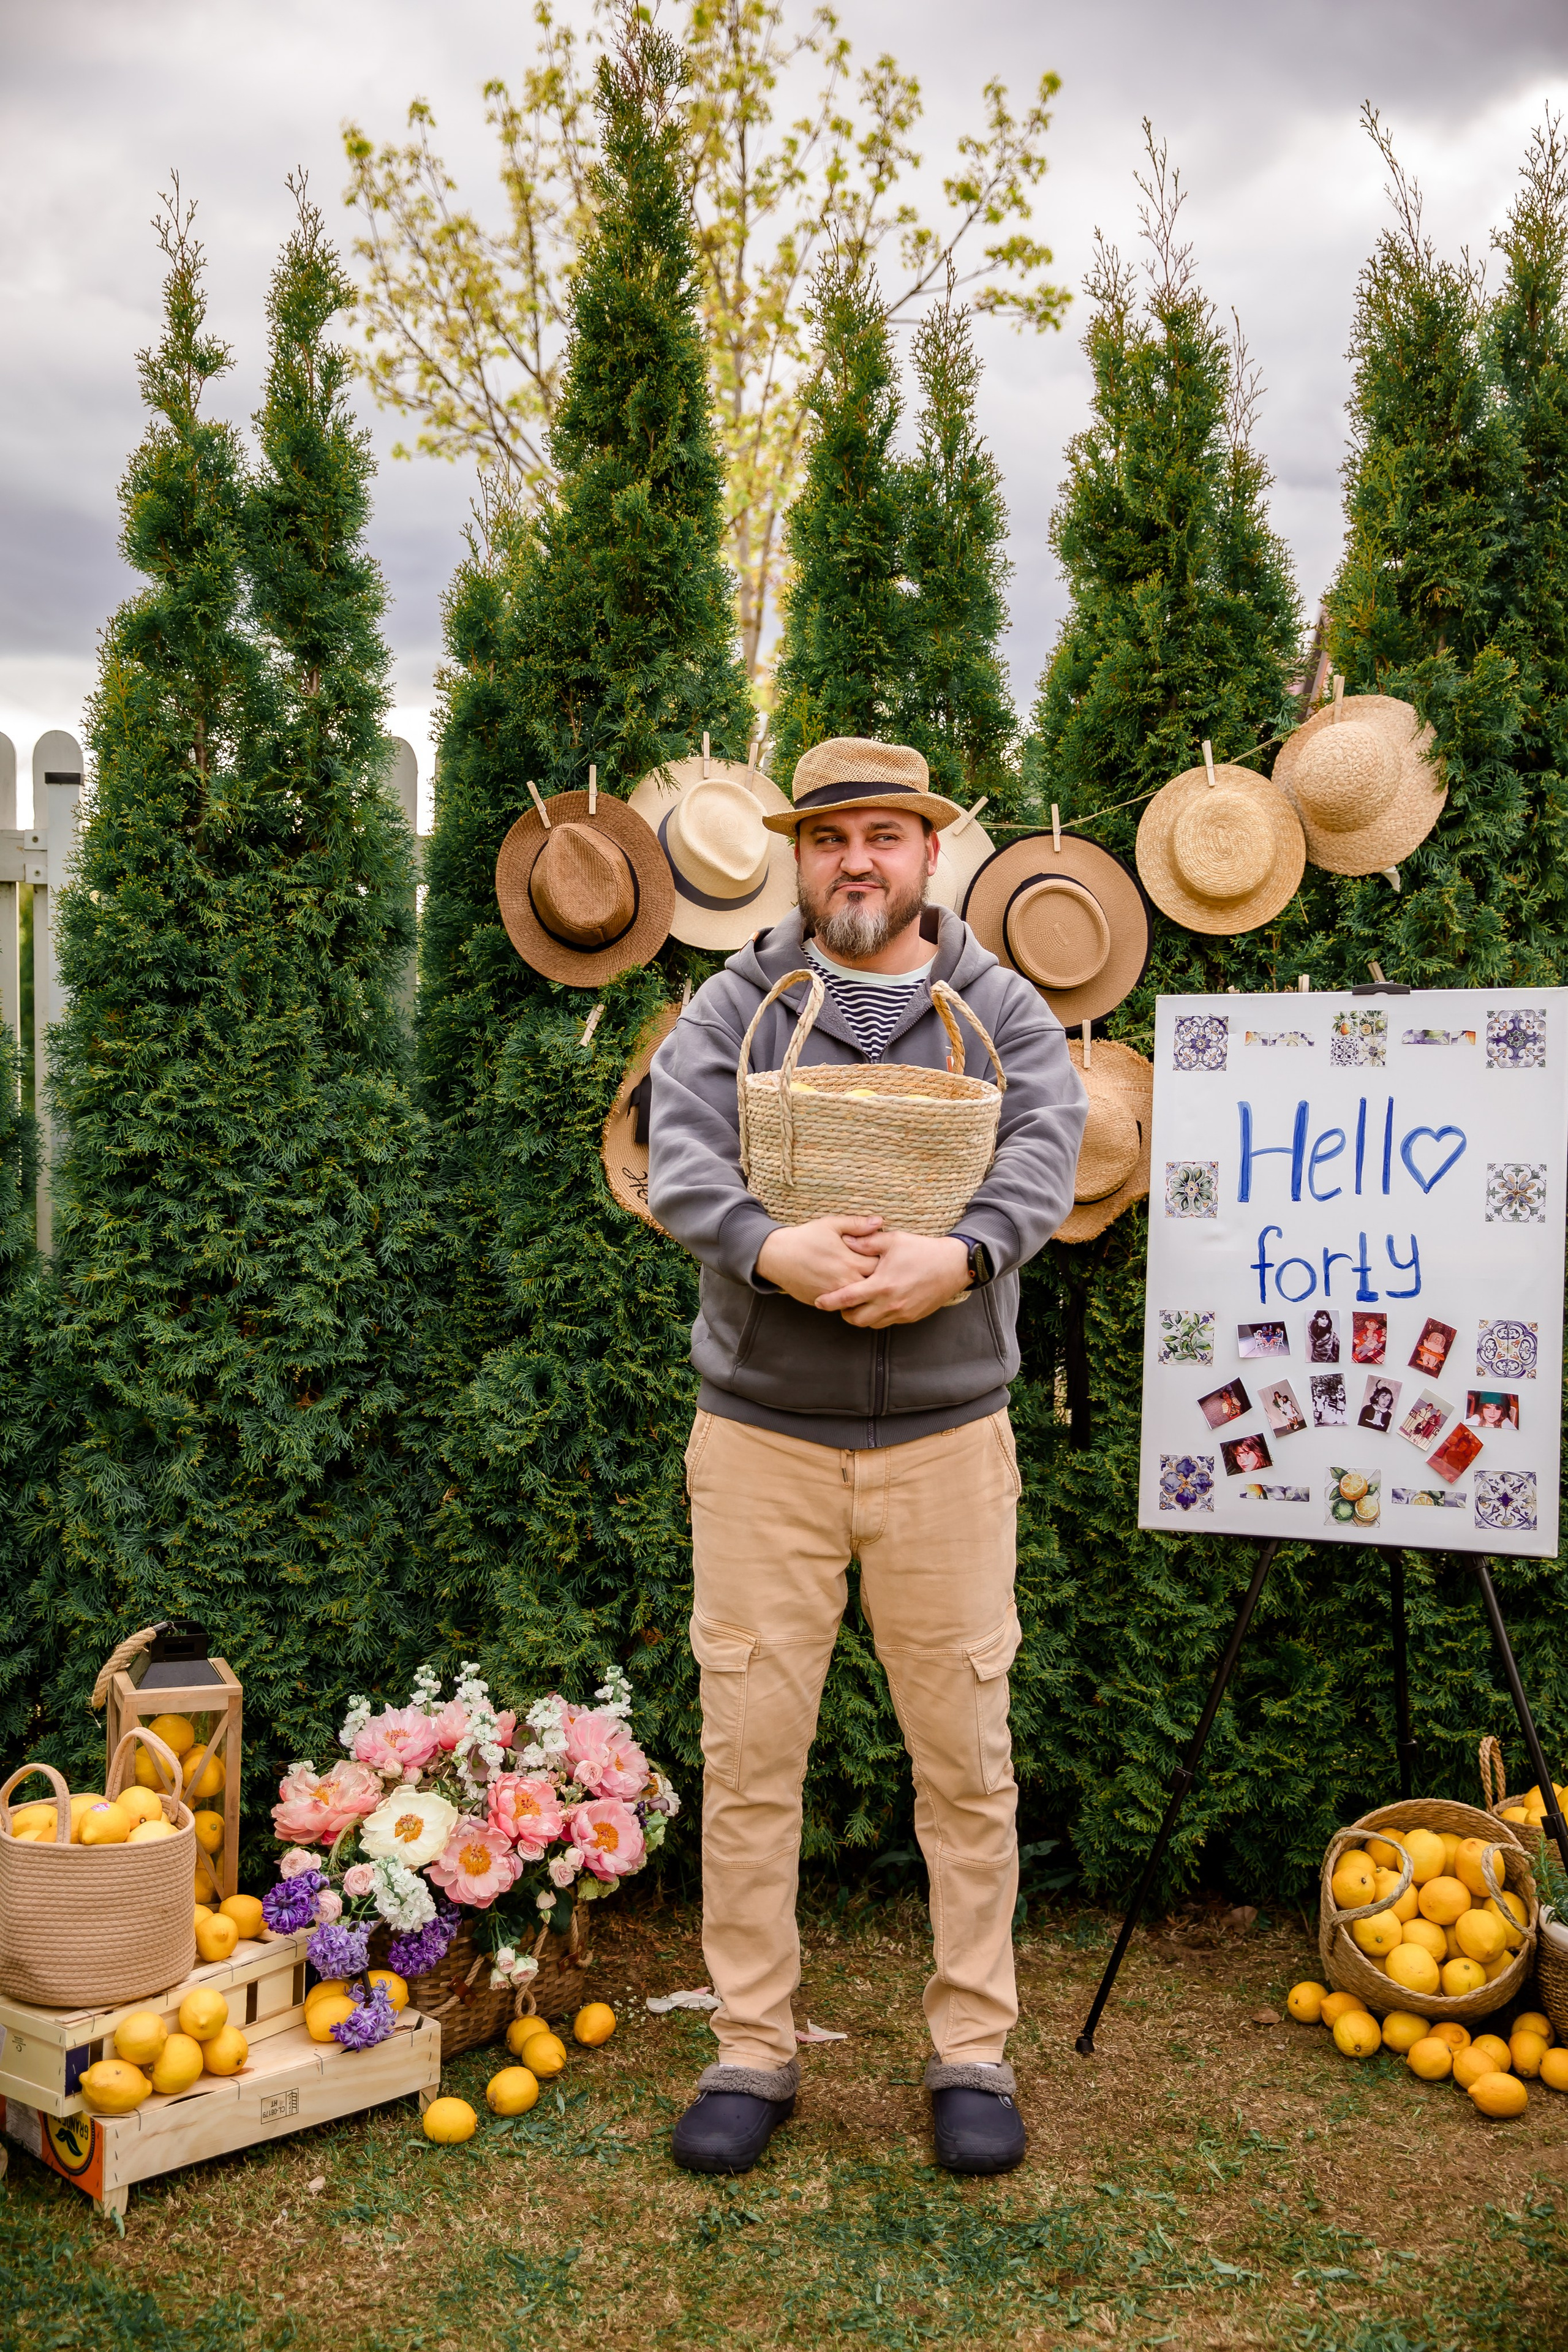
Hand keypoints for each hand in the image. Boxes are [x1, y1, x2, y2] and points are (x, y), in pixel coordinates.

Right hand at [755, 1215, 884, 1307]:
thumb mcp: (831, 1225)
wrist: (777, 1257)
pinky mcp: (826, 1303)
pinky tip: (855, 1291)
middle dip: (881, 1278)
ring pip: (862, 1298)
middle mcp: (845, 1281)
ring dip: (867, 1291)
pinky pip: (846, 1305)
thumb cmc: (805, 1238)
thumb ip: (857, 1224)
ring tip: (872, 1282)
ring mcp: (836, 1294)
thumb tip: (880, 1221)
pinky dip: (852, 1299)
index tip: (887, 1256)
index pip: (881, 1265)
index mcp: (850, 1261)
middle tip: (885, 1271)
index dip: (886, 1261)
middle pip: (875, 1285)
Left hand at [814, 1231, 970, 1327]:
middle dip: (844, 1313)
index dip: (829, 1302)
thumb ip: (866, 1242)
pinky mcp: (911, 1317)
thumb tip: (845, 1241)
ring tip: (860, 1302)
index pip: (847, 1299)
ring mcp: (901, 1312)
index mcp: (882, 1284)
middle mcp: (890, 1303)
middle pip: (856, 1319)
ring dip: (862, 1316)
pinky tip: (879, 1302)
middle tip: (841, 1302)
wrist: (953, 1266)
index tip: (818, 1302)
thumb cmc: (922, 1250)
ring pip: (871, 1324)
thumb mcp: (893, 1240)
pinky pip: (888, 1322)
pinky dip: (879, 1316)